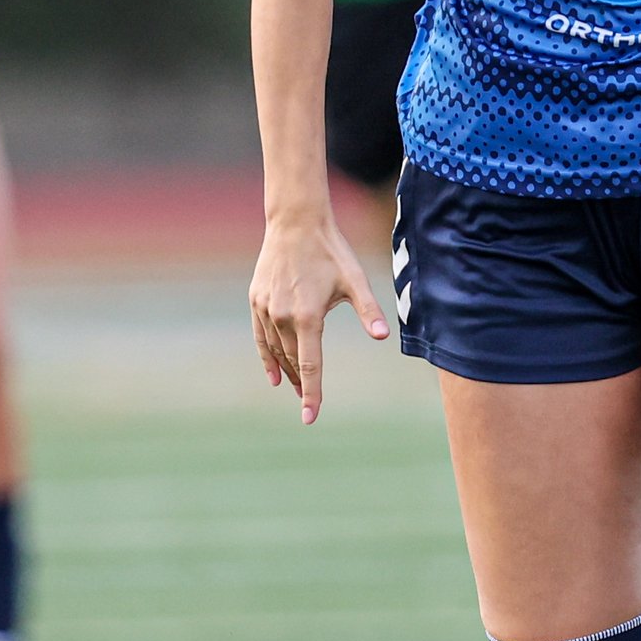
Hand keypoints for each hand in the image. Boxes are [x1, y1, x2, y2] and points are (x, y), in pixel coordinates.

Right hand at [249, 210, 390, 424]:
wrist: (295, 222)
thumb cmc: (331, 251)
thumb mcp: (355, 280)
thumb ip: (369, 311)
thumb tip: (384, 337)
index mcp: (308, 316)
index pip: (310, 365)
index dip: (312, 393)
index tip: (310, 418)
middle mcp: (283, 316)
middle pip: (294, 361)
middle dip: (302, 384)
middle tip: (309, 402)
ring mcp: (266, 309)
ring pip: (276, 351)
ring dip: (286, 372)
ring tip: (295, 388)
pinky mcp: (256, 301)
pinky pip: (261, 337)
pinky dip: (267, 357)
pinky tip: (272, 373)